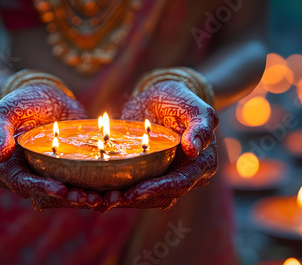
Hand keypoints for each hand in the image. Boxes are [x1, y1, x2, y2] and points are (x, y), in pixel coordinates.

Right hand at [0, 83, 101, 209]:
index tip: (62, 189)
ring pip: (63, 196)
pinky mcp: (65, 174)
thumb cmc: (21, 102)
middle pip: (46, 196)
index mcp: (5, 169)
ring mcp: (45, 178)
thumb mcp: (6, 110)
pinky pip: (76, 187)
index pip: (23, 183)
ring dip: (82, 200)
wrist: (46, 96)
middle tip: (89, 199)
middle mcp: (24, 178)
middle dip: (67, 199)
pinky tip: (109, 193)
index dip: (42, 188)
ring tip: (102, 200)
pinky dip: (92, 191)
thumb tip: (0, 155)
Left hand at [109, 73, 218, 209]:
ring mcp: (166, 179)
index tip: (136, 191)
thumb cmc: (179, 100)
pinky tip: (99, 195)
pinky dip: (119, 194)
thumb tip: (194, 150)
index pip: (180, 182)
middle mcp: (187, 177)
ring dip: (125, 201)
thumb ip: (199, 125)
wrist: (160, 100)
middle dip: (136, 199)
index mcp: (202, 163)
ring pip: (147, 199)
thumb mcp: (192, 105)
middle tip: (111, 199)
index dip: (158, 189)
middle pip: (162, 196)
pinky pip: (135, 192)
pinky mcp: (149, 178)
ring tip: (102, 199)